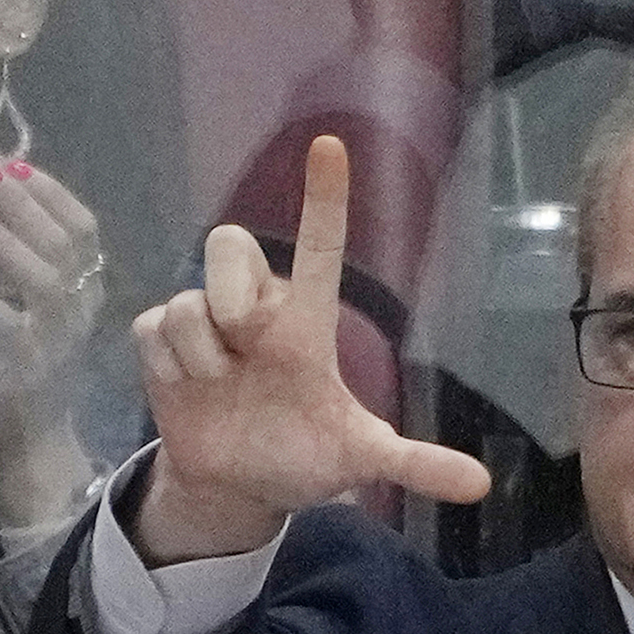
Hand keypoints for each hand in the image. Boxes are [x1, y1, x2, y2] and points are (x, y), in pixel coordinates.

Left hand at [0, 151, 107, 405]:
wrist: (32, 428)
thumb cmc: (23, 352)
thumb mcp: (27, 297)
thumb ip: (15, 252)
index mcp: (87, 285)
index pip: (83, 227)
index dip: (52, 192)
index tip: (13, 163)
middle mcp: (83, 308)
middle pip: (65, 245)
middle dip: (25, 203)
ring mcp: (61, 339)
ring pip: (46, 281)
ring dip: (7, 242)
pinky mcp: (33, 368)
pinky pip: (8, 324)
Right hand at [130, 132, 488, 560]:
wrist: (235, 486)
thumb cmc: (301, 456)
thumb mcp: (358, 460)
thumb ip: (414, 464)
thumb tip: (480, 486)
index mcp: (306, 322)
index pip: (320, 246)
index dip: (323, 198)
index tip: (330, 147)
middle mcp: (257, 307)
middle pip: (229, 243)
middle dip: (229, 294)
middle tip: (243, 345)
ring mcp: (205, 318)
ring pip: (187, 303)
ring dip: (202, 357)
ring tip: (222, 386)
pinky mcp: (159, 336)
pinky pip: (153, 330)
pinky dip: (169, 370)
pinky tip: (190, 389)